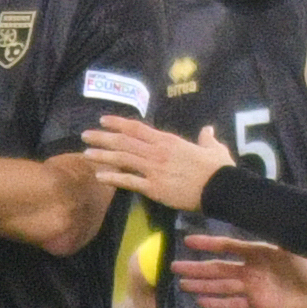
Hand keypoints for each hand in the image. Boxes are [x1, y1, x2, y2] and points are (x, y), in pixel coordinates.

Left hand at [81, 116, 231, 210]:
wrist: (221, 188)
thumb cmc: (218, 168)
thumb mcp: (213, 148)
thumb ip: (206, 139)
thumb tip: (208, 130)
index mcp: (168, 140)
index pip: (137, 128)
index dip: (118, 123)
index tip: (103, 120)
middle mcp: (157, 152)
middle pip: (124, 142)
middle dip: (102, 137)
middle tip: (85, 135)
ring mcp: (154, 170)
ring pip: (122, 159)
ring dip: (102, 156)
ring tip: (85, 154)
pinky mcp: (154, 188)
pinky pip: (129, 181)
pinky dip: (113, 178)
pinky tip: (99, 177)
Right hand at [169, 233, 306, 307]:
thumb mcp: (291, 246)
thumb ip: (274, 234)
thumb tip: (264, 216)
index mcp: (257, 251)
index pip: (227, 246)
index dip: (208, 243)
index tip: (188, 241)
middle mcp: (250, 268)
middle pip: (217, 268)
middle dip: (196, 267)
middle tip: (174, 266)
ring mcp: (252, 287)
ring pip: (221, 285)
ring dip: (201, 285)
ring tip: (182, 284)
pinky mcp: (257, 303)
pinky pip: (233, 303)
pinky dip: (217, 303)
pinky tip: (201, 301)